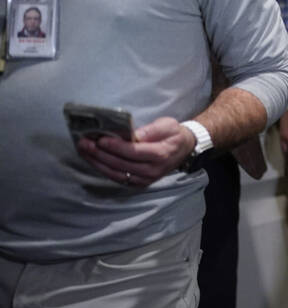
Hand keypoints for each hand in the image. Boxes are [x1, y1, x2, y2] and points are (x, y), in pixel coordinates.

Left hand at [76, 116, 196, 186]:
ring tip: (84, 150)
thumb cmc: (174, 134)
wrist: (184, 149)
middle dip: (100, 154)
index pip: (134, 152)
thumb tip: (130, 134)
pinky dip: (103, 169)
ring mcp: (145, 179)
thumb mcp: (167, 125)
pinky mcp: (139, 182)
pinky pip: (118, 177)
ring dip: (97, 162)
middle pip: (121, 164)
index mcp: (161, 154)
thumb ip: (150, 130)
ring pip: (116, 173)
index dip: (116, 147)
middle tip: (85, 143)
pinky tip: (93, 159)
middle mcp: (152, 170)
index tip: (101, 139)